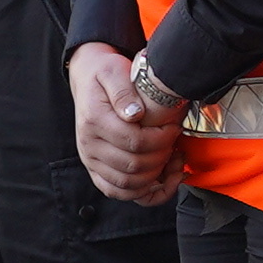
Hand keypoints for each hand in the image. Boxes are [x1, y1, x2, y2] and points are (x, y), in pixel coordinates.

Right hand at [70, 43, 183, 205]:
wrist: (88, 78)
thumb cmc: (105, 73)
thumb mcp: (114, 70)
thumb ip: (123, 91)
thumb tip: (135, 114)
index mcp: (94, 120)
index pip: (134, 142)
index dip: (161, 138)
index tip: (174, 127)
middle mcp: (89, 145)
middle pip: (133, 166)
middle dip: (162, 156)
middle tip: (175, 141)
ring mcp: (91, 160)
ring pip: (128, 185)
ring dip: (156, 177)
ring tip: (172, 158)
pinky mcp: (97, 170)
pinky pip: (119, 192)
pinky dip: (144, 193)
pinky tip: (163, 178)